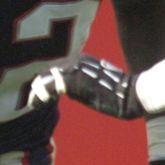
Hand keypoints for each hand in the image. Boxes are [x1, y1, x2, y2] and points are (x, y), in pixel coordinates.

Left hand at [27, 54, 145, 118]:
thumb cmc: (119, 93)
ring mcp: (74, 69)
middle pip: (48, 70)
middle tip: (33, 100)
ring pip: (46, 77)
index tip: (42, 94)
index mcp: (83, 59)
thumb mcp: (98, 83)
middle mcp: (77, 60)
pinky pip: (48, 87)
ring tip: (33, 103)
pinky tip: (36, 105)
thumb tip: (66, 91)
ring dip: (37, 91)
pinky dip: (40, 96)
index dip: (46, 80)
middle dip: (38, 85)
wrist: (131, 94)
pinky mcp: (73, 81)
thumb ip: (82, 82)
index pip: (57, 67)